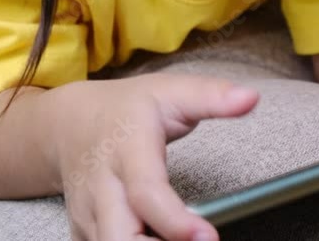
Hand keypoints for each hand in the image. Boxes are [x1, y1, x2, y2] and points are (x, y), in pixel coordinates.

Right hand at [50, 73, 258, 240]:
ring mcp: (89, 213)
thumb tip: (250, 98)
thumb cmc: (125, 110)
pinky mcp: (84, 231)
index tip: (208, 238)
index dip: (175, 222)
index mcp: (127, 150)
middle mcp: (102, 187)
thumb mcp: (171, 91)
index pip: (147, 192)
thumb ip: (212, 97)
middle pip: (118, 237)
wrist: (68, 124)